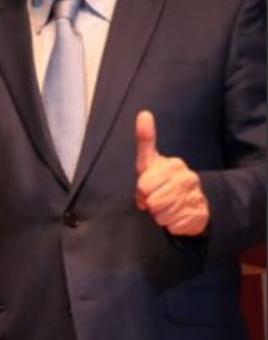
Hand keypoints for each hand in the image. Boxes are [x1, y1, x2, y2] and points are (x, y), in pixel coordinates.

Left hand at [135, 110, 209, 235]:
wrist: (193, 201)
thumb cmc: (163, 180)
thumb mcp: (150, 161)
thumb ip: (145, 140)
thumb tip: (144, 113)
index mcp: (173, 165)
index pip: (145, 184)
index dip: (141, 190)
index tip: (146, 183)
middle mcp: (187, 178)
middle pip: (151, 201)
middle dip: (149, 203)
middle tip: (156, 198)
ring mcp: (195, 197)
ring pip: (161, 215)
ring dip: (159, 215)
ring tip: (166, 207)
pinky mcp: (199, 215)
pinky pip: (172, 225)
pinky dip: (170, 224)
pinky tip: (177, 215)